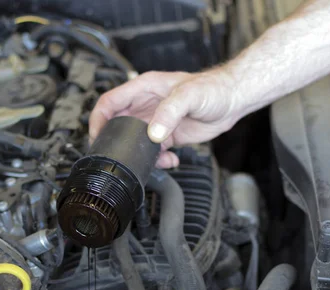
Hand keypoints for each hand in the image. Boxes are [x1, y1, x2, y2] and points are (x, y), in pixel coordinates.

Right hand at [89, 69, 240, 167]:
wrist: (233, 100)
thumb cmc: (213, 88)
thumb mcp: (189, 95)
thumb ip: (169, 112)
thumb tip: (153, 133)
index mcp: (144, 89)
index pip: (110, 102)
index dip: (98, 119)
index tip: (96, 136)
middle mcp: (146, 105)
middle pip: (117, 124)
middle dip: (115, 142)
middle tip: (118, 157)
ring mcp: (156, 121)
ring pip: (134, 142)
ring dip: (139, 155)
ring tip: (153, 161)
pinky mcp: (167, 135)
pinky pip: (153, 151)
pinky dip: (158, 160)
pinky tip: (170, 160)